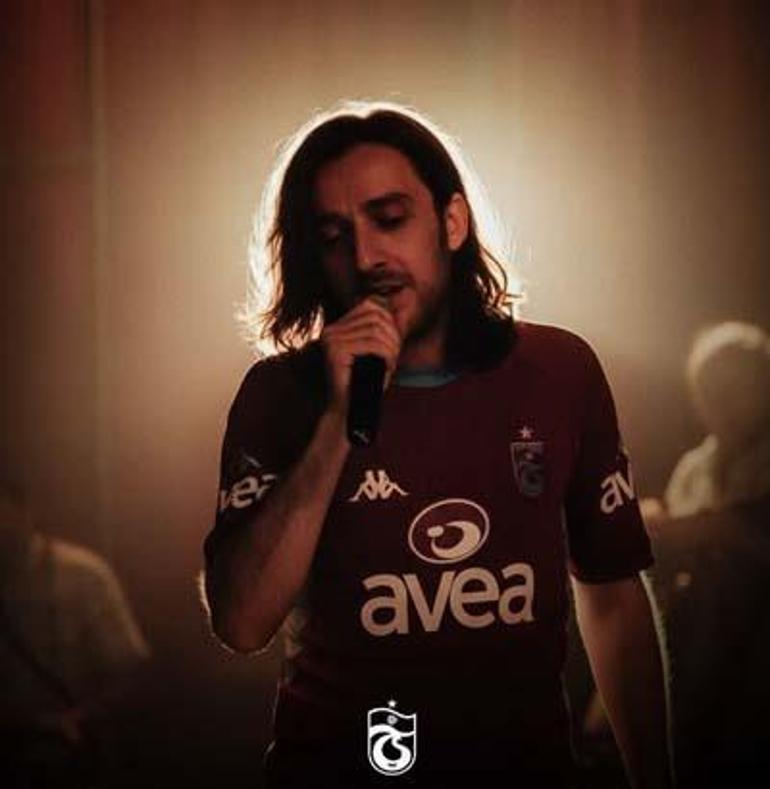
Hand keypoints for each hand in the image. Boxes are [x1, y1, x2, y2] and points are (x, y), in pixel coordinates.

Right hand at [320, 297, 401, 414]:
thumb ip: (388, 328)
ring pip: (376, 330)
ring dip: (391, 347)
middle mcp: (330, 330)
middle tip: (395, 355)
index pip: (370, 305)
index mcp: (337, 327)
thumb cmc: (365, 383)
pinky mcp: (336, 351)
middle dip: (392, 334)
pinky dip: (387, 355)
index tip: (395, 343)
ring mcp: (331, 339)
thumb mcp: (379, 352)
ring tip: (391, 363)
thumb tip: (406, 299)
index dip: (389, 321)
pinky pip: (373, 344)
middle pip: (375, 315)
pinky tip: (387, 368)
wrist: (348, 411)